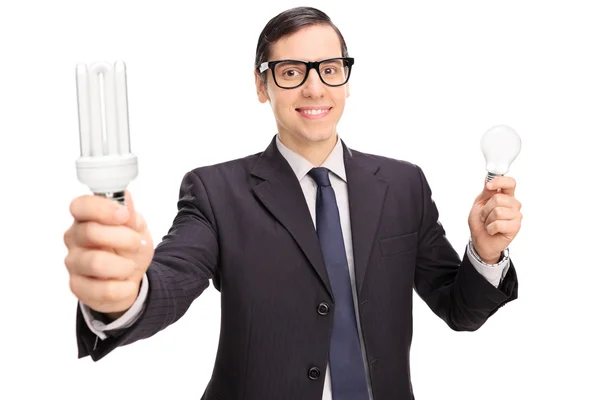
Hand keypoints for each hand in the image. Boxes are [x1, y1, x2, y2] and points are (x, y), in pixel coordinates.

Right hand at [63, 191, 153, 318]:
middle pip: (90, 232)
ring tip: (130, 266)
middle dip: (123, 238)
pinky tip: (127, 284)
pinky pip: (102, 290)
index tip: (124, 215)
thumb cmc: (129, 248)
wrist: (130, 279)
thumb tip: (125, 200)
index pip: (80, 206)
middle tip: (136, 242)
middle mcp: (74, 238)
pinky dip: (123, 288)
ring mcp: (73, 263)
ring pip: (95, 262)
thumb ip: (131, 216)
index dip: (102, 208)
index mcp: (86, 218)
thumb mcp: (137, 229)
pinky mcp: (78, 287)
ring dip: (123, 265)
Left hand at [468, 176, 521, 262]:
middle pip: (498, 198)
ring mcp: (516, 215)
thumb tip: (489, 178)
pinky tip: (492, 230)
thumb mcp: (479, 204)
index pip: (510, 183)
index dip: (500, 181)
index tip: (488, 186)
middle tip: (485, 216)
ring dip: (487, 219)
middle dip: (486, 209)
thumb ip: (486, 192)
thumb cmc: (480, 222)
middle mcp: (513, 204)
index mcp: (505, 196)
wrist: (480, 240)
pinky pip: (498, 223)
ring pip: (498, 211)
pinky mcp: (515, 227)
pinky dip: (490, 228)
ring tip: (489, 224)